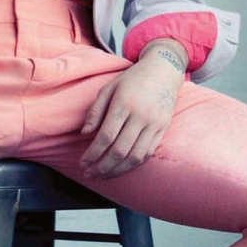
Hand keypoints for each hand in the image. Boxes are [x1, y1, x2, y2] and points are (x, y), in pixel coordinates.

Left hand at [78, 52, 185, 179]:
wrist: (164, 70)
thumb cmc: (132, 79)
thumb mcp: (109, 88)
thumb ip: (95, 111)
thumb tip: (84, 133)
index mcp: (124, 103)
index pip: (106, 136)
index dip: (92, 153)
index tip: (82, 162)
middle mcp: (141, 116)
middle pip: (120, 150)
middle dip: (102, 166)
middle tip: (89, 174)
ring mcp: (154, 124)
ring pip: (135, 157)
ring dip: (117, 171)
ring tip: (102, 175)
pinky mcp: (163, 129)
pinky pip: (147, 153)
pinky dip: (133, 165)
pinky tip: (120, 168)